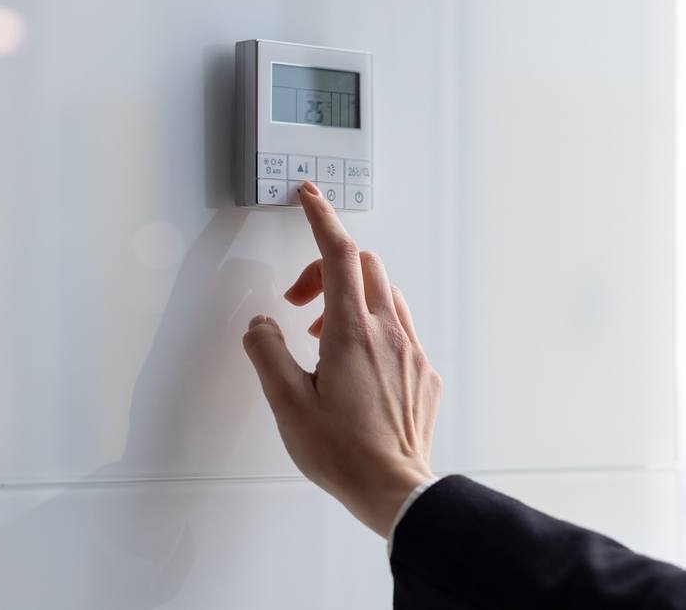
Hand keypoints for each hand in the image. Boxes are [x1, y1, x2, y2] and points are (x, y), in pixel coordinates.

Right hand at [242, 181, 440, 536]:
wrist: (394, 489)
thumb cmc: (343, 453)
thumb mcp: (287, 403)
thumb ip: (267, 353)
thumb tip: (261, 325)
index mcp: (352, 332)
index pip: (338, 254)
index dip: (322, 218)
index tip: (310, 196)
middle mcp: (389, 333)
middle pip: (366, 266)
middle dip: (327, 268)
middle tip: (299, 301)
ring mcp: (412, 351)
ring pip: (387, 295)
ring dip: (351, 298)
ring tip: (323, 338)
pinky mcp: (424, 372)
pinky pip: (401, 328)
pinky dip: (375, 326)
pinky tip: (357, 364)